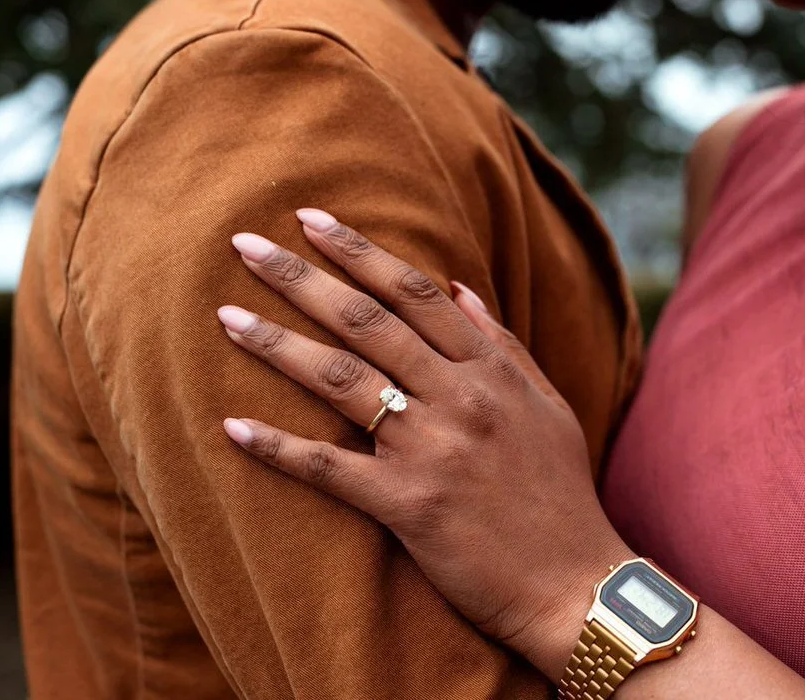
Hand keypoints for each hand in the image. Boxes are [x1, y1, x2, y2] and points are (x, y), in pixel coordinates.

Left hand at [216, 209, 635, 678]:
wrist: (577, 584)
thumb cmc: (561, 495)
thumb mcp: (547, 406)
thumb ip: (503, 345)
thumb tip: (459, 288)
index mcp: (491, 370)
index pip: (415, 293)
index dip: (359, 252)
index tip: (311, 220)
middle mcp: (461, 398)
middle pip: (367, 321)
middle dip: (302, 278)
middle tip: (246, 246)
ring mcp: (434, 449)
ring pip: (341, 379)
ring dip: (278, 344)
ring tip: (226, 319)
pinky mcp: (409, 505)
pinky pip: (330, 468)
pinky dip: (278, 447)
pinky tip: (232, 426)